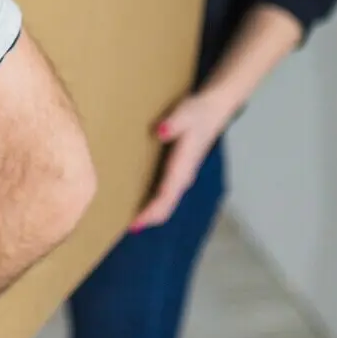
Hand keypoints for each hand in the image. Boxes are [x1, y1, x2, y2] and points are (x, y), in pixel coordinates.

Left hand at [131, 92, 225, 231]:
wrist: (215, 110)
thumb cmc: (197, 112)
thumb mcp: (185, 113)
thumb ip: (173, 123)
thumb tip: (161, 131)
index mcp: (183, 167)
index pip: (166, 198)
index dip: (150, 213)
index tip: (134, 224)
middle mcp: (183, 177)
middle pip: (165, 207)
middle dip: (147, 219)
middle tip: (122, 227)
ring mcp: (181, 176)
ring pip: (165, 202)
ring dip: (148, 212)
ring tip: (125, 218)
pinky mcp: (178, 172)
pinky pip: (164, 193)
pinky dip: (151, 202)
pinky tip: (135, 199)